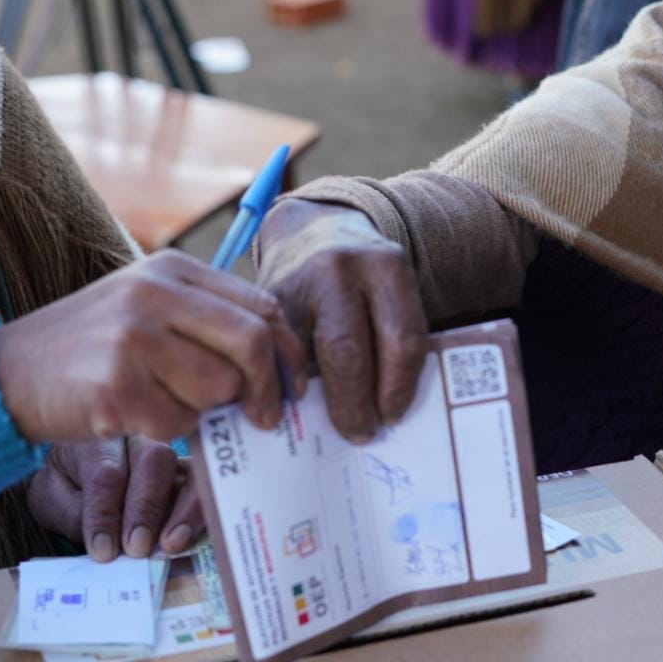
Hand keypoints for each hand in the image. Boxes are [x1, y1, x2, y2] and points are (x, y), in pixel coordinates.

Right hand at [0, 249, 307, 444]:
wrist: (5, 372)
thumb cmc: (92, 347)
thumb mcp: (149, 307)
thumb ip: (209, 319)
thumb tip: (283, 359)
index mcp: (172, 270)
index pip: (260, 305)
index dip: (288, 350)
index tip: (295, 383)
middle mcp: (154, 294)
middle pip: (251, 343)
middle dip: (268, 388)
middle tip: (267, 417)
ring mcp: (132, 338)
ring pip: (219, 388)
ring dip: (205, 410)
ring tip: (167, 400)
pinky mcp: (115, 387)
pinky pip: (179, 423)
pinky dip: (168, 430)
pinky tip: (136, 415)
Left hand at [27, 439, 202, 561]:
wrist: (78, 472)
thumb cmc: (66, 484)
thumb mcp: (51, 499)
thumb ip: (74, 515)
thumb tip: (107, 541)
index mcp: (96, 439)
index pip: (106, 473)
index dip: (106, 512)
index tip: (103, 549)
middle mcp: (139, 438)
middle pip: (154, 460)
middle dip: (147, 508)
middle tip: (137, 548)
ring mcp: (171, 452)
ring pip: (188, 469)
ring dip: (184, 509)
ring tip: (171, 544)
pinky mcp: (191, 473)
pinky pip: (205, 486)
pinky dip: (200, 513)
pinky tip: (188, 539)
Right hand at [255, 199, 426, 442]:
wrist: (313, 229)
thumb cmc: (363, 278)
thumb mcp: (390, 288)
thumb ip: (392, 336)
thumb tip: (388, 412)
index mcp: (387, 266)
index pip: (401, 339)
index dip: (399, 387)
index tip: (393, 416)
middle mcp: (340, 269)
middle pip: (348, 352)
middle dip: (355, 404)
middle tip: (362, 432)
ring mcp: (296, 282)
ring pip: (304, 357)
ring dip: (314, 401)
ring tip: (326, 427)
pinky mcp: (261, 299)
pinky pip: (274, 353)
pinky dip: (285, 385)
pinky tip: (294, 405)